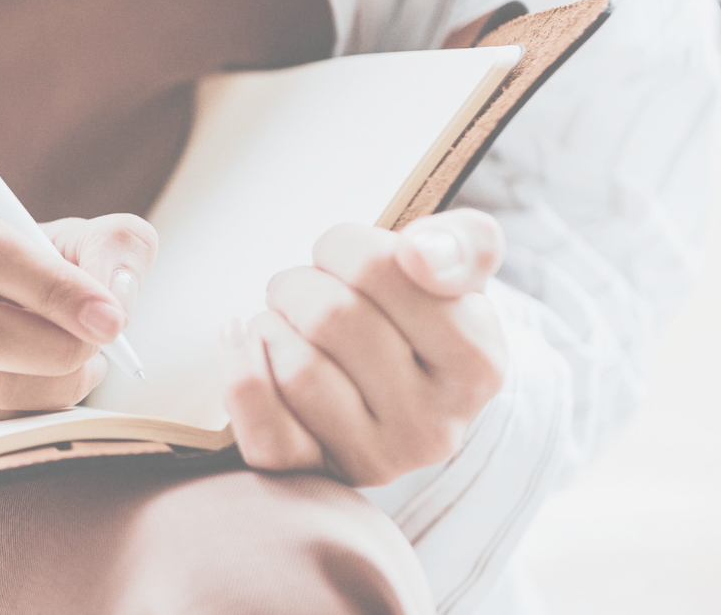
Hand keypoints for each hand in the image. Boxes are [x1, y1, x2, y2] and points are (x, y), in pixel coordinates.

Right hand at [0, 190, 156, 429]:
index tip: (112, 317)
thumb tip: (115, 295)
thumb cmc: (24, 267)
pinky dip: (34, 410)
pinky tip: (41, 382)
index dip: (53, 288)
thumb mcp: (69, 238)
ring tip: (78, 361)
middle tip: (101, 348)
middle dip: (56, 347)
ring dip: (55, 384)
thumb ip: (113, 245)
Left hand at [212, 208, 507, 486]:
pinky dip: (241, 374)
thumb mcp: (459, 271)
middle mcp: (436, 424)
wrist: (404, 391)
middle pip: (330, 316)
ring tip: (286, 321)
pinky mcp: (322, 477)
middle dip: (300, 283)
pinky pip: (264, 430)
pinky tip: (244, 343)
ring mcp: (379, 460)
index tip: (342, 253)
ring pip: (295, 367)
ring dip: (271, 325)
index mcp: (478, 363)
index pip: (380, 268)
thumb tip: (420, 254)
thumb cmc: (422, 316)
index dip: (343, 245)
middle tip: (305, 288)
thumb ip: (460, 243)